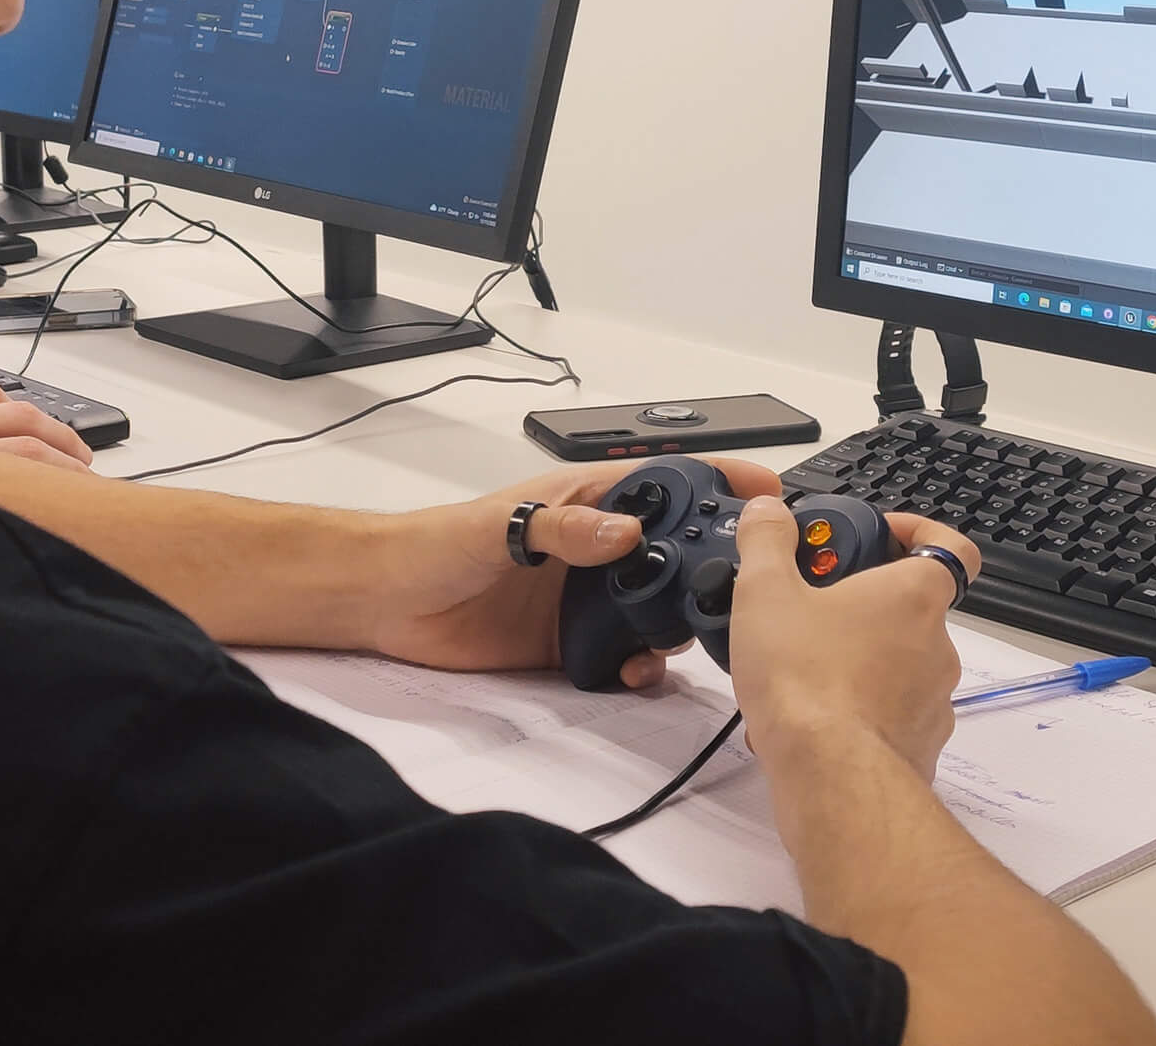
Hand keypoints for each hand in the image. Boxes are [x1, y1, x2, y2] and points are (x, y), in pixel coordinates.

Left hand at [366, 458, 788, 689]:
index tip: (768, 495)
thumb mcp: (499, 526)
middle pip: (676, 552)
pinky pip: (623, 657)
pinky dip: (640, 667)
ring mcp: (586, 598)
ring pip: (657, 610)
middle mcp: (596, 549)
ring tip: (679, 638)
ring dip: (677, 625)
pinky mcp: (570, 644)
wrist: (387, 602)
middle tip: (735, 590)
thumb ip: (562, 528)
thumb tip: (622, 533)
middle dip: (711, 569)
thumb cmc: (434, 542)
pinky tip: (636, 672)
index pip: (668, 484)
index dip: (720, 485)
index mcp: (588, 502)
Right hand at [724, 500, 976, 779]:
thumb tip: (767, 512)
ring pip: (900, 666)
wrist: (831, 777)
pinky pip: (890, 717)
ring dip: (860, 661)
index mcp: (914, 595)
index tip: (884, 535)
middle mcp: (937, 645)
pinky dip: (858, 713)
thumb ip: (766, 542)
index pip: (950, 547)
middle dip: (866, 607)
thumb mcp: (766, 593)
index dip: (921, 533)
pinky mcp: (920, 746)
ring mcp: (934, 700)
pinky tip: (809, 722)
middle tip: (815, 609)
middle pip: (913, 609)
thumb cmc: (807, 679)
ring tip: (801, 672)